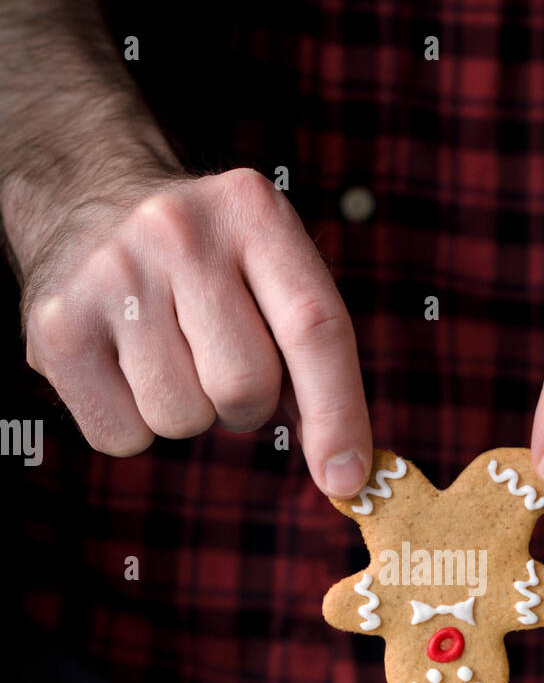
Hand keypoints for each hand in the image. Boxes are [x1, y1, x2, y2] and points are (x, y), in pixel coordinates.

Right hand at [21, 167, 371, 496]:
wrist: (85, 203)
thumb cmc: (203, 264)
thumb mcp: (267, 270)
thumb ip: (311, 356)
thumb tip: (344, 468)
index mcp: (252, 211)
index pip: (315, 328)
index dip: (338, 414)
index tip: (347, 479)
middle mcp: (177, 231)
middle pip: (245, 387)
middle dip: (244, 404)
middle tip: (215, 361)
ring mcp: (111, 275)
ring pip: (182, 420)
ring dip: (186, 412)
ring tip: (165, 354)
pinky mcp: (58, 328)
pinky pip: (123, 437)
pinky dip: (131, 423)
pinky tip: (121, 365)